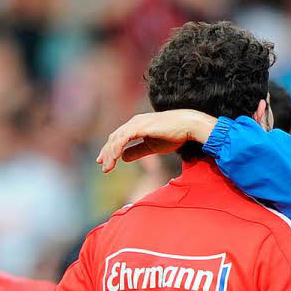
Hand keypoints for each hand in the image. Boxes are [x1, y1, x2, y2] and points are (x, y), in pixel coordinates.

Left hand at [96, 110, 217, 172]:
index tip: (105, 162)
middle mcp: (134, 122)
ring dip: (110, 154)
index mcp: (136, 125)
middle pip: (114, 138)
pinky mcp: (140, 126)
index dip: (110, 150)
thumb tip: (123, 158)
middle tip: (103, 167)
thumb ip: (137, 151)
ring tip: (108, 167)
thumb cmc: (174, 134)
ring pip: (116, 138)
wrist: (187, 126)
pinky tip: (115, 158)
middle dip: (106, 153)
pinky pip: (123, 138)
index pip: (118, 137)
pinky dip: (117, 148)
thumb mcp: (152, 146)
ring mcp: (136, 123)